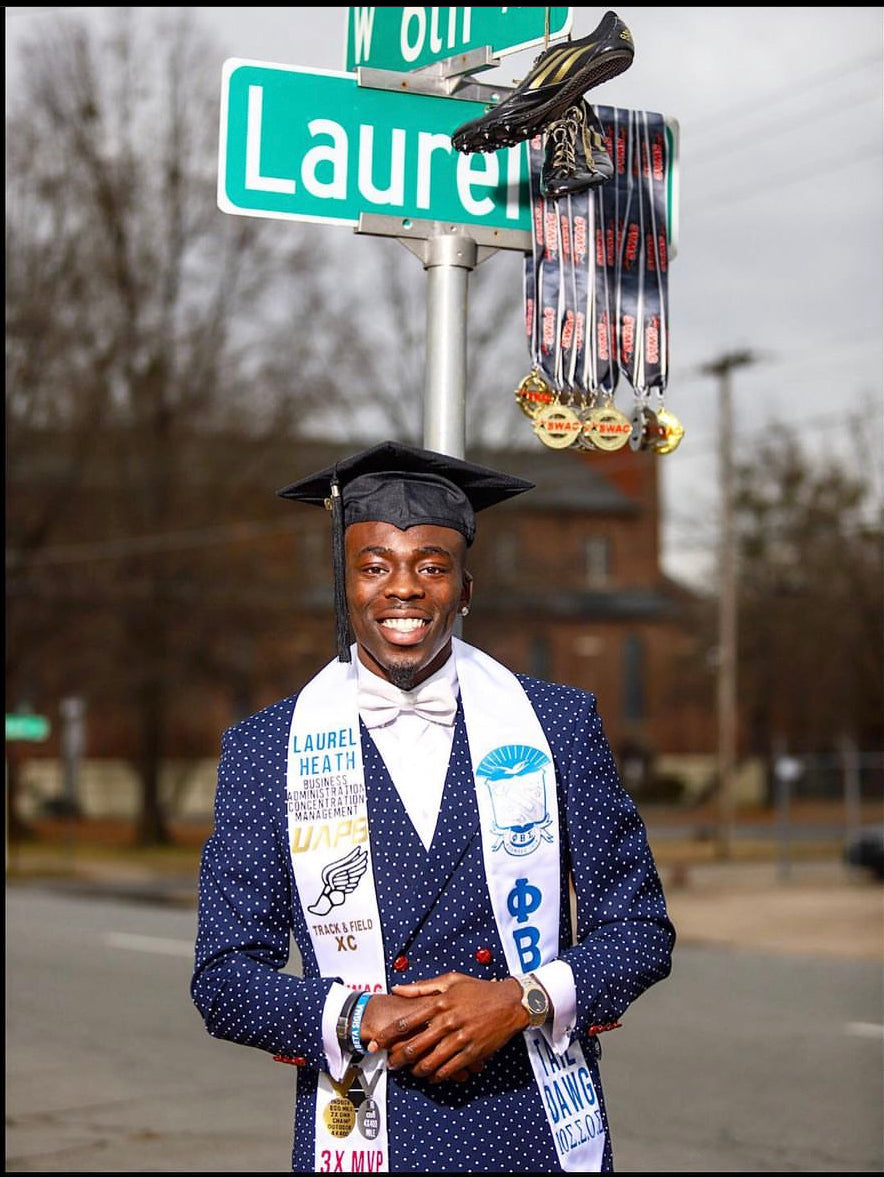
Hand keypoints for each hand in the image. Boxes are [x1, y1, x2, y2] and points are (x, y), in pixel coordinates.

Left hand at [361, 971, 526, 1083]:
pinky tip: (432, 1076)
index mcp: (440, 1002)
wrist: (509, 1002)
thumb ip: (421, 986)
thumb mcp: (450, 980)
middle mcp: (447, 1021)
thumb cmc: (479, 989)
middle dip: (398, 1058)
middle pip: (414, 1045)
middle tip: (391, 1063)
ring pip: (430, 1061)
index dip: (387, 1035)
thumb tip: (398, 988)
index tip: (376, 1042)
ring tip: (411, 1071)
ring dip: (416, 1070)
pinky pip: (449, 1069)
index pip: (406, 1022)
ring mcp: (460, 1038)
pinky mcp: (472, 1052)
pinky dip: (437, 1075)